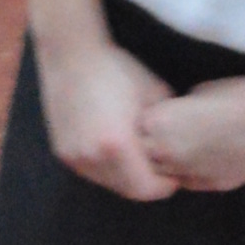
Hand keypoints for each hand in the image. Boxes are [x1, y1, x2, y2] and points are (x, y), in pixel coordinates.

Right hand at [39, 34, 177, 199]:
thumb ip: (168, 128)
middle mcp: (92, 157)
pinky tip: (117, 150)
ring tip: (140, 159)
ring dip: (126, 178)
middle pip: (128, 190)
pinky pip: (92, 172)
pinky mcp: (63, 152)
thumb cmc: (117, 70)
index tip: (175, 175)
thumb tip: (181, 147)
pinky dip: (108, 168)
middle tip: (161, 171)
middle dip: (147, 184)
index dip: (165, 186)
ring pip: (108, 183)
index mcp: (117, 144)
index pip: (146, 189)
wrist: (71, 55)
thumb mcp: (155, 95)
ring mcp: (74, 156)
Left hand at [137, 77, 244, 193]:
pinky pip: (192, 182)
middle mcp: (165, 152)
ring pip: (167, 175)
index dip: (151, 124)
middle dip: (155, 147)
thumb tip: (175, 118)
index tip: (162, 118)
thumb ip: (177, 110)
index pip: (137, 129)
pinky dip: (194, 173)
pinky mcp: (211, 185)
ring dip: (173, 164)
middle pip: (146, 156)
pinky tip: (209, 158)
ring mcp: (187, 172)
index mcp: (157, 124)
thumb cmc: (234, 96)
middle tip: (175, 135)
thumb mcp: (195, 93)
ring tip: (191, 148)